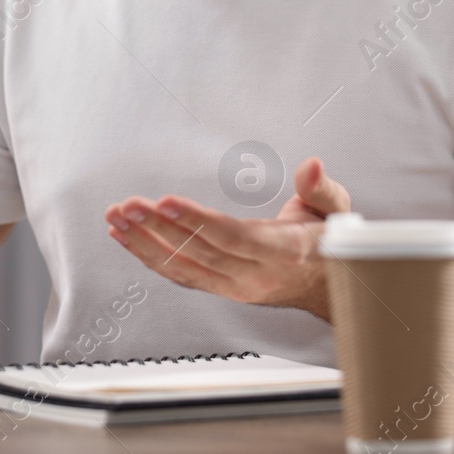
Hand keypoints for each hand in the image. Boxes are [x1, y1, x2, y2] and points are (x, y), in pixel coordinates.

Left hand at [102, 157, 351, 320]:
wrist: (330, 286)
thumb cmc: (328, 241)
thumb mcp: (337, 210)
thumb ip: (321, 187)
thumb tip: (311, 165)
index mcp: (284, 253)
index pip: (233, 238)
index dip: (197, 222)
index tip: (165, 203)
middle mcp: (256, 276)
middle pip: (200, 253)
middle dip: (159, 229)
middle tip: (127, 207)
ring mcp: (236, 287)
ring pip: (184, 268)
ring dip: (145, 243)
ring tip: (116, 219)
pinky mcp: (221, 288)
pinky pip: (180, 275)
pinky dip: (150, 257)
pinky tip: (126, 238)